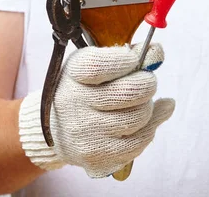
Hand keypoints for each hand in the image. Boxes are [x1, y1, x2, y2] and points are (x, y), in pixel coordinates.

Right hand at [19, 44, 174, 176]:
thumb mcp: (95, 64)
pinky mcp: (97, 156)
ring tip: (140, 103)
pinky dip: (150, 128)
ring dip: (148, 107)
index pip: (101, 65)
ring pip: (139, 116)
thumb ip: (125, 56)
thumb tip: (156, 52)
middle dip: (148, 83)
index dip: (126, 60)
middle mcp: (75, 103)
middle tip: (147, 82)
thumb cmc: (83, 90)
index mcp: (74, 74)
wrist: (53, 130)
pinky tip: (147, 121)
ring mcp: (86, 132)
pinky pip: (139, 141)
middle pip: (131, 92)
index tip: (135, 58)